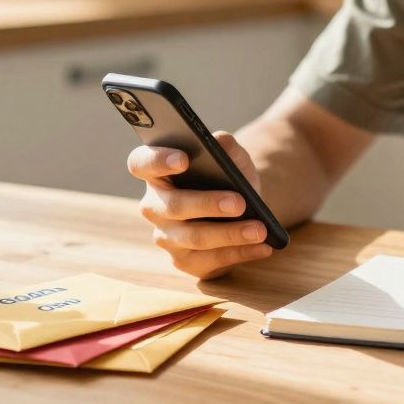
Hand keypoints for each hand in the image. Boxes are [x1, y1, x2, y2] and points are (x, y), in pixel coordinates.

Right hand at [128, 131, 272, 278]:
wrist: (242, 208)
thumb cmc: (228, 177)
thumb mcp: (233, 158)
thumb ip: (226, 146)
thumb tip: (220, 141)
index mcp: (156, 173)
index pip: (141, 163)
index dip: (158, 160)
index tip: (184, 159)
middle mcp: (154, 206)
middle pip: (172, 206)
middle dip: (207, 204)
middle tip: (240, 203)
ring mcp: (167, 236)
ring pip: (194, 237)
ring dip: (230, 234)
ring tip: (260, 229)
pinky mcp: (185, 261)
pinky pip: (211, 260)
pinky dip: (241, 253)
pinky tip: (263, 247)